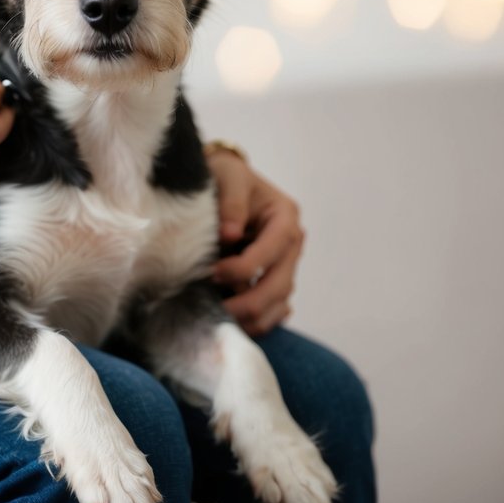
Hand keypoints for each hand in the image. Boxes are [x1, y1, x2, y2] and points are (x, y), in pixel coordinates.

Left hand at [208, 147, 304, 335]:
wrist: (223, 182)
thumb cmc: (226, 176)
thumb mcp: (229, 176)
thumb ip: (231, 201)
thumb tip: (230, 235)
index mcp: (285, 218)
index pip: (271, 251)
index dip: (243, 268)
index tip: (212, 273)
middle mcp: (291, 244)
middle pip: (280, 285)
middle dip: (249, 303)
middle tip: (216, 310)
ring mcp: (285, 265)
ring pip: (279, 304)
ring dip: (253, 318)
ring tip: (222, 322)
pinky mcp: (274, 279)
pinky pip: (274, 310)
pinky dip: (257, 322)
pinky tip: (237, 326)